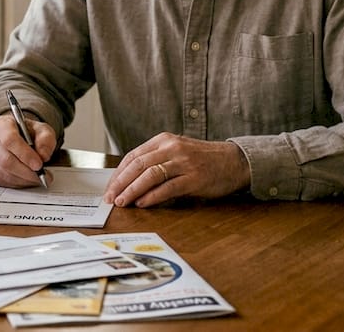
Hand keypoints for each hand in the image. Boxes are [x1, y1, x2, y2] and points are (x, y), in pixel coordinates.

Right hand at [0, 114, 54, 188]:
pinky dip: (18, 183)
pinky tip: (27, 179)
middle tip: (42, 174)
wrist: (19, 137)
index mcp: (2, 124)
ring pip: (4, 173)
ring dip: (24, 179)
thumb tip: (43, 155)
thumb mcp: (42, 130)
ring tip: (38, 177)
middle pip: (5, 159)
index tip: (39, 164)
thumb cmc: (28, 133)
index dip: (24, 154)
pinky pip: (2, 181)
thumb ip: (46, 139)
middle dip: (26, 171)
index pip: (9, 139)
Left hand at [103, 133, 250, 207]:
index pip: (133, 155)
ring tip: (122, 202)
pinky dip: (152, 196)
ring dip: (132, 190)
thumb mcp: (177, 153)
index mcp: (164, 140)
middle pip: (138, 165)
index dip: (118, 173)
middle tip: (110, 198)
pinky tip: (142, 204)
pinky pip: (168, 187)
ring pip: (149, 175)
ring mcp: (183, 162)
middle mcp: (172, 148)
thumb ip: (156, 161)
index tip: (109, 188)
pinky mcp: (194, 178)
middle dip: (120, 183)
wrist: (234, 161)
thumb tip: (129, 182)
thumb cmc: (203, 160)